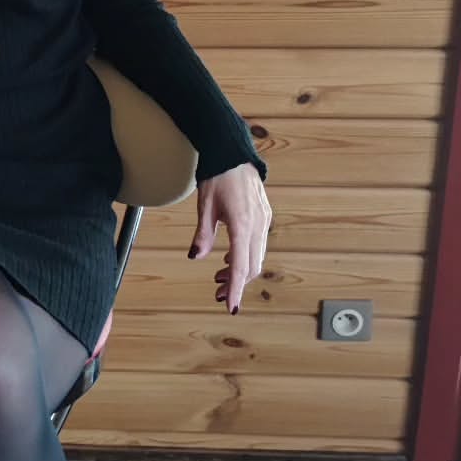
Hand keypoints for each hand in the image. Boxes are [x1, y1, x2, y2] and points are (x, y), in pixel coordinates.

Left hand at [187, 164, 271, 313]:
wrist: (233, 154)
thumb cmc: (218, 175)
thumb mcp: (205, 206)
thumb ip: (203, 234)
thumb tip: (197, 257)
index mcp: (243, 224)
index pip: (240, 265)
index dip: (235, 289)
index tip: (230, 306)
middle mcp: (258, 225)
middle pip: (251, 266)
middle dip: (236, 284)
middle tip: (217, 293)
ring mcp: (263, 221)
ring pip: (255, 258)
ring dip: (239, 272)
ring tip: (219, 279)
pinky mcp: (263, 218)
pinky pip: (257, 245)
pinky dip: (244, 257)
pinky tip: (228, 260)